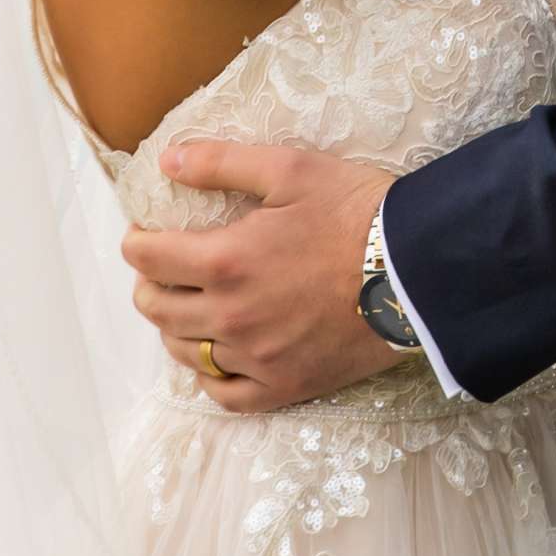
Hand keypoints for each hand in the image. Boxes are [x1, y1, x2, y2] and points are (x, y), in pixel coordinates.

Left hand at [120, 143, 404, 412]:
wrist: (419, 269)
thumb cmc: (357, 211)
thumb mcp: (291, 169)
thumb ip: (223, 163)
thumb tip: (168, 160)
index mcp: (225, 260)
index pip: (149, 259)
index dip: (136, 242)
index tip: (142, 234)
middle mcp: (230, 316)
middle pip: (157, 309)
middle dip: (149, 283)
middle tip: (162, 268)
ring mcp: (256, 357)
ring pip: (185, 353)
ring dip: (174, 328)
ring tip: (188, 308)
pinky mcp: (285, 385)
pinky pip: (225, 395)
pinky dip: (210, 377)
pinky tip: (218, 357)